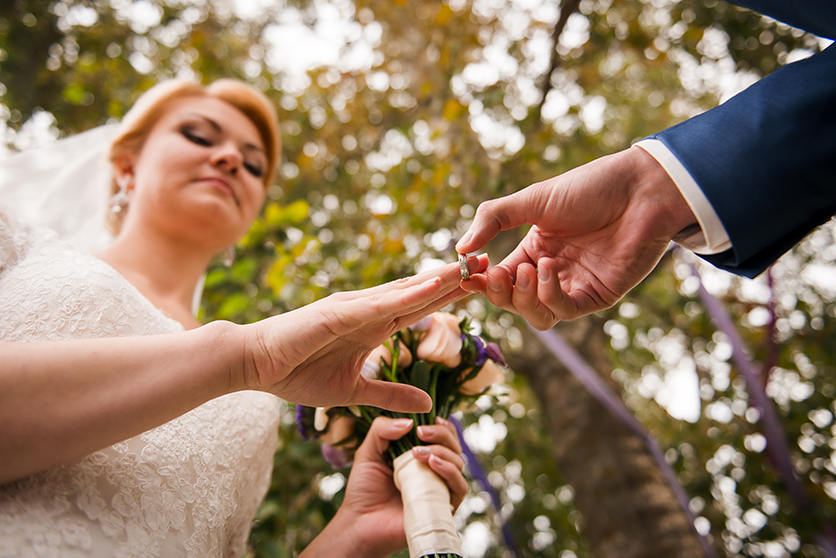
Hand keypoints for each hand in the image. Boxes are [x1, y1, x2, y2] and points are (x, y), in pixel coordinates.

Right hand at [241, 255, 488, 411]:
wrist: (256, 366)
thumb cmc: (298, 374)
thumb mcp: (356, 391)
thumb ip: (391, 393)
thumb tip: (429, 404)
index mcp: (374, 325)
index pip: (421, 307)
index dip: (451, 296)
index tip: (483, 286)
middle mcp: (368, 310)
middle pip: (420, 291)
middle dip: (454, 279)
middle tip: (488, 261)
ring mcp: (353, 308)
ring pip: (403, 291)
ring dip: (436, 279)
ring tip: (468, 266)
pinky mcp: (335, 313)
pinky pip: (376, 305)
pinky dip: (403, 296)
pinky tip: (428, 288)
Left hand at [302, 417, 466, 557]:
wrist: (360, 523)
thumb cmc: (364, 489)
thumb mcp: (368, 451)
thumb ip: (382, 430)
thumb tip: (410, 422)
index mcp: (421, 458)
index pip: (443, 437)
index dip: (442, 426)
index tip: (431, 418)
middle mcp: (434, 472)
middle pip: (454, 447)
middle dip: (442, 434)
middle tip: (421, 432)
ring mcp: (440, 490)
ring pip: (458, 463)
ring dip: (442, 452)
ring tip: (418, 453)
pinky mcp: (444, 507)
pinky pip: (459, 487)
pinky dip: (449, 471)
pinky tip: (432, 464)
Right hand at [455, 146, 696, 329]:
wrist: (640, 189)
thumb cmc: (590, 187)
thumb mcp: (532, 199)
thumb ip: (493, 219)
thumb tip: (459, 248)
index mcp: (534, 252)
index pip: (499, 279)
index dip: (481, 282)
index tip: (465, 274)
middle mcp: (552, 273)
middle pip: (514, 302)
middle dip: (500, 293)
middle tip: (495, 273)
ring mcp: (574, 287)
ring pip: (536, 315)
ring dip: (525, 298)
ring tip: (530, 270)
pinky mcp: (597, 296)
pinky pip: (564, 310)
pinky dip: (550, 295)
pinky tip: (548, 269)